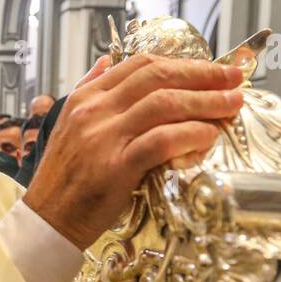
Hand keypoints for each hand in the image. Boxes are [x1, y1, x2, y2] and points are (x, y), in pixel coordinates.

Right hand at [24, 54, 244, 248]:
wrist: (47, 219)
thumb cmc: (64, 179)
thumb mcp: (68, 125)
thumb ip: (89, 90)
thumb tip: (107, 62)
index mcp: (86, 98)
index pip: (140, 65)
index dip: (182, 63)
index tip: (211, 69)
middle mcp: (94, 111)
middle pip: (158, 78)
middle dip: (203, 75)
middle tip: (233, 79)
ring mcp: (104, 138)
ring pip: (164, 104)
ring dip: (206, 101)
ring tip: (232, 104)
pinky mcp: (116, 167)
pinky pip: (162, 141)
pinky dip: (191, 134)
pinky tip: (209, 135)